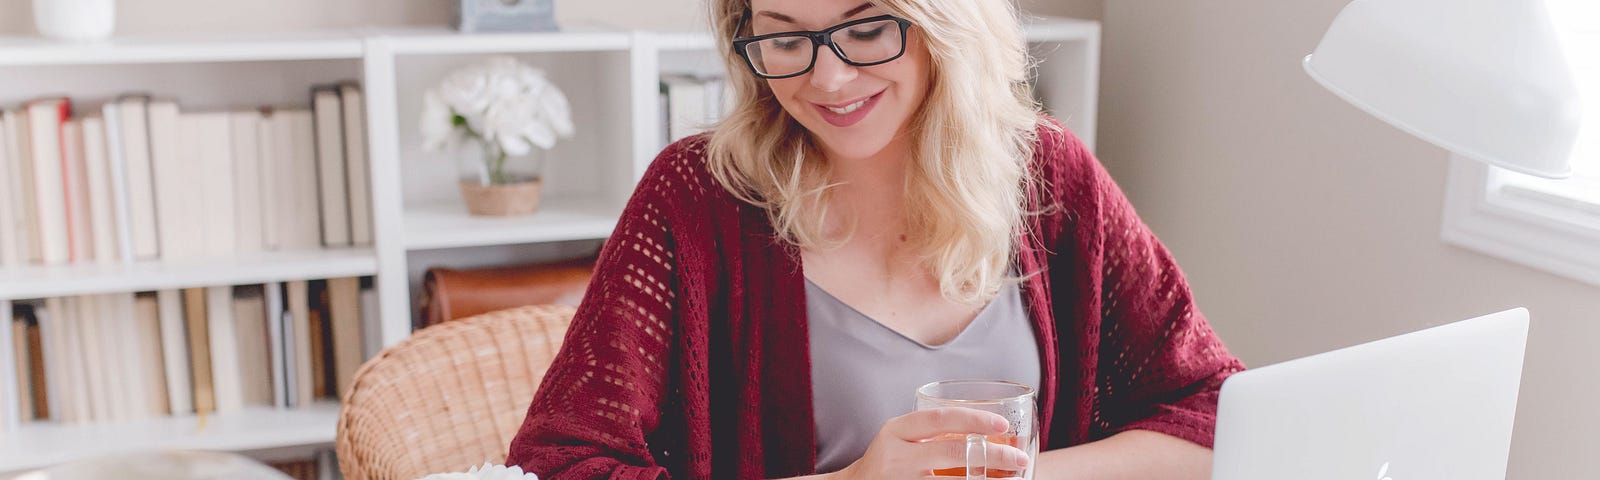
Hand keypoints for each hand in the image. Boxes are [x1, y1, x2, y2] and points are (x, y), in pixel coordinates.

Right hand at [831, 408, 1031, 479]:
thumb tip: (986, 431)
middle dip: (993, 455)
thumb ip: (929, 433)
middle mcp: (895, 457)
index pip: (939, 419)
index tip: (1002, 423)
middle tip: (1019, 458)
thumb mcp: (899, 440)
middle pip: (953, 452)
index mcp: (895, 432)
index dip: (974, 419)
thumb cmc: (886, 463)